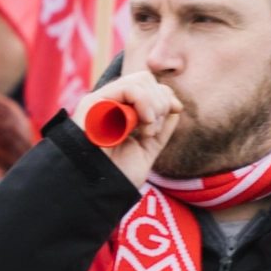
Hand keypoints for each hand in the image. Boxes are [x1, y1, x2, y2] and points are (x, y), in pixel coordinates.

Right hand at [74, 70, 181, 186]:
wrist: (100, 190)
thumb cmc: (119, 174)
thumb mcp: (148, 149)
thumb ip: (161, 129)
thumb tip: (175, 106)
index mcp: (122, 111)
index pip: (149, 86)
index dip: (166, 95)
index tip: (176, 110)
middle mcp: (111, 102)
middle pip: (146, 79)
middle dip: (161, 102)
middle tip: (153, 130)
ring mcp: (102, 101)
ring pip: (140, 80)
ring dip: (154, 105)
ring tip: (148, 131)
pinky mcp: (93, 103)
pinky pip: (128, 88)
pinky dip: (144, 102)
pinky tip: (144, 123)